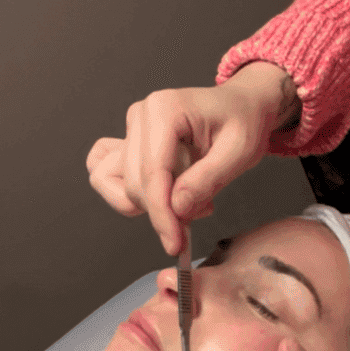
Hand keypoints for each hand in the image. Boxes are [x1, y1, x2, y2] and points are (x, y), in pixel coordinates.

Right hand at [86, 63, 292, 254]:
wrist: (240, 107)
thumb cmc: (241, 121)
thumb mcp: (239, 152)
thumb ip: (207, 181)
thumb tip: (177, 209)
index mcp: (164, 110)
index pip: (152, 173)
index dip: (161, 214)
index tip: (175, 243)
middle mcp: (140, 116)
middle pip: (133, 182)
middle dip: (162, 211)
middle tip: (199, 213)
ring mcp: (131, 130)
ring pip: (110, 181)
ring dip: (142, 203)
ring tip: (184, 200)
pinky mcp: (130, 144)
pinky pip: (107, 174)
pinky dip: (128, 194)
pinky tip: (162, 196)